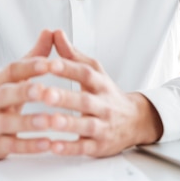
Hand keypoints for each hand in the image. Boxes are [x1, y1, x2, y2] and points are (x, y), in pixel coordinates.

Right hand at [0, 30, 55, 158]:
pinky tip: (48, 143)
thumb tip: (51, 31)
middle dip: (24, 92)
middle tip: (44, 90)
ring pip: (9, 123)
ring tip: (51, 120)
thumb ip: (34, 56)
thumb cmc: (1, 97)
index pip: (12, 70)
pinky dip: (30, 146)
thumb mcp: (13, 77)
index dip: (30, 66)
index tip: (50, 63)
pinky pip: (13, 146)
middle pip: (6, 95)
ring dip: (30, 122)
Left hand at [29, 30, 163, 156]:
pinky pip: (85, 148)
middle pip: (85, 100)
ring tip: (49, 121)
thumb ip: (72, 54)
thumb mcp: (94, 71)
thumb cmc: (106, 93)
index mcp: (100, 83)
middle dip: (65, 98)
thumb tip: (55, 32)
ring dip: (68, 123)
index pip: (85, 73)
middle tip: (44, 93)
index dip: (68, 68)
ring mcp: (103, 126)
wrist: (135, 121)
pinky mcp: (99, 147)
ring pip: (86, 125)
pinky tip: (53, 146)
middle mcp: (104, 104)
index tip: (49, 64)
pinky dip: (70, 148)